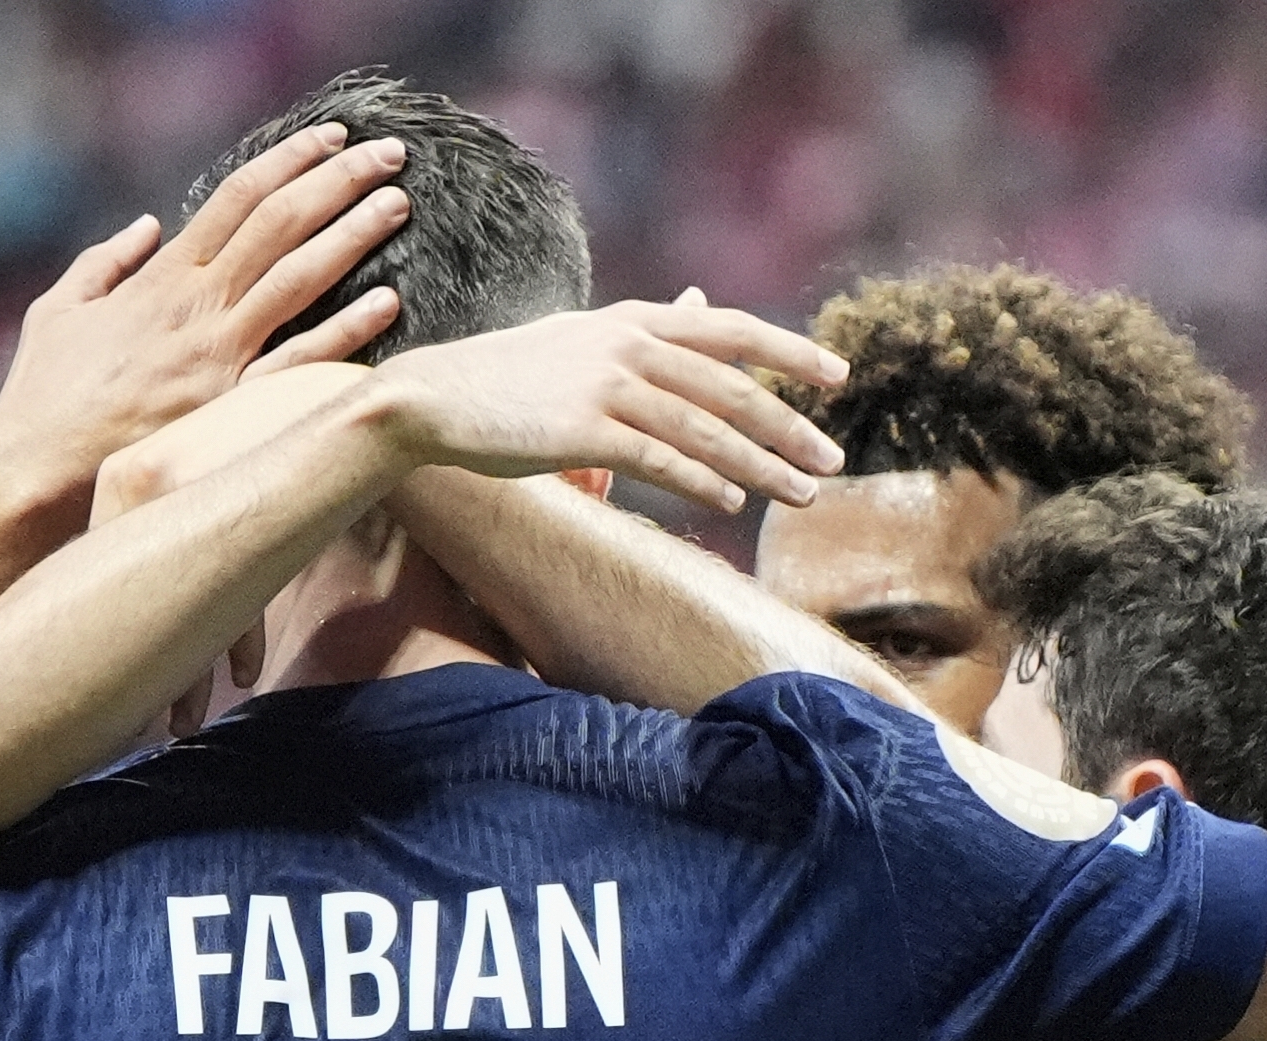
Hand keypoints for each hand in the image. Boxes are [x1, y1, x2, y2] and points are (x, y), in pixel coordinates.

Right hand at [0, 122, 411, 505]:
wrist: (35, 468)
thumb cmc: (43, 396)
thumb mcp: (58, 310)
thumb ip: (104, 261)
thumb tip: (146, 225)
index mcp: (162, 276)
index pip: (238, 197)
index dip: (290, 160)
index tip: (332, 138)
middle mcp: (197, 304)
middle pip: (280, 221)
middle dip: (339, 180)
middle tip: (390, 154)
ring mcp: (217, 353)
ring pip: (297, 276)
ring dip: (353, 234)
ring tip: (399, 204)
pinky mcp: (229, 406)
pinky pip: (298, 361)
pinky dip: (345, 329)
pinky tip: (387, 302)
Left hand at [92, 366, 371, 722]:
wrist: (346, 405)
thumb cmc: (278, 448)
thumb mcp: (211, 477)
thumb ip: (173, 521)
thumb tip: (144, 600)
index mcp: (123, 474)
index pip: (100, 570)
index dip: (114, 634)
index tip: (127, 683)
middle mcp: (139, 481)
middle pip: (130, 595)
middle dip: (149, 668)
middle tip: (157, 723)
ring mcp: (185, 494)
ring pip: (179, 606)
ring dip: (188, 674)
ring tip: (189, 720)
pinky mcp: (234, 513)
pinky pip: (230, 596)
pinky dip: (236, 641)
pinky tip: (242, 674)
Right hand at [369, 297, 849, 512]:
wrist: (429, 400)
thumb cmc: (503, 383)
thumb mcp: (577, 344)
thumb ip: (639, 337)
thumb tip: (697, 310)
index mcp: (630, 322)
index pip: (729, 331)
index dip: (789, 353)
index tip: (837, 377)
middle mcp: (626, 345)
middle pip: (731, 385)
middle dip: (790, 427)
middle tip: (832, 461)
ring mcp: (605, 385)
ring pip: (705, 427)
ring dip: (760, 465)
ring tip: (799, 494)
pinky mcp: (582, 430)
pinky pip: (660, 459)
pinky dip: (701, 482)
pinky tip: (731, 503)